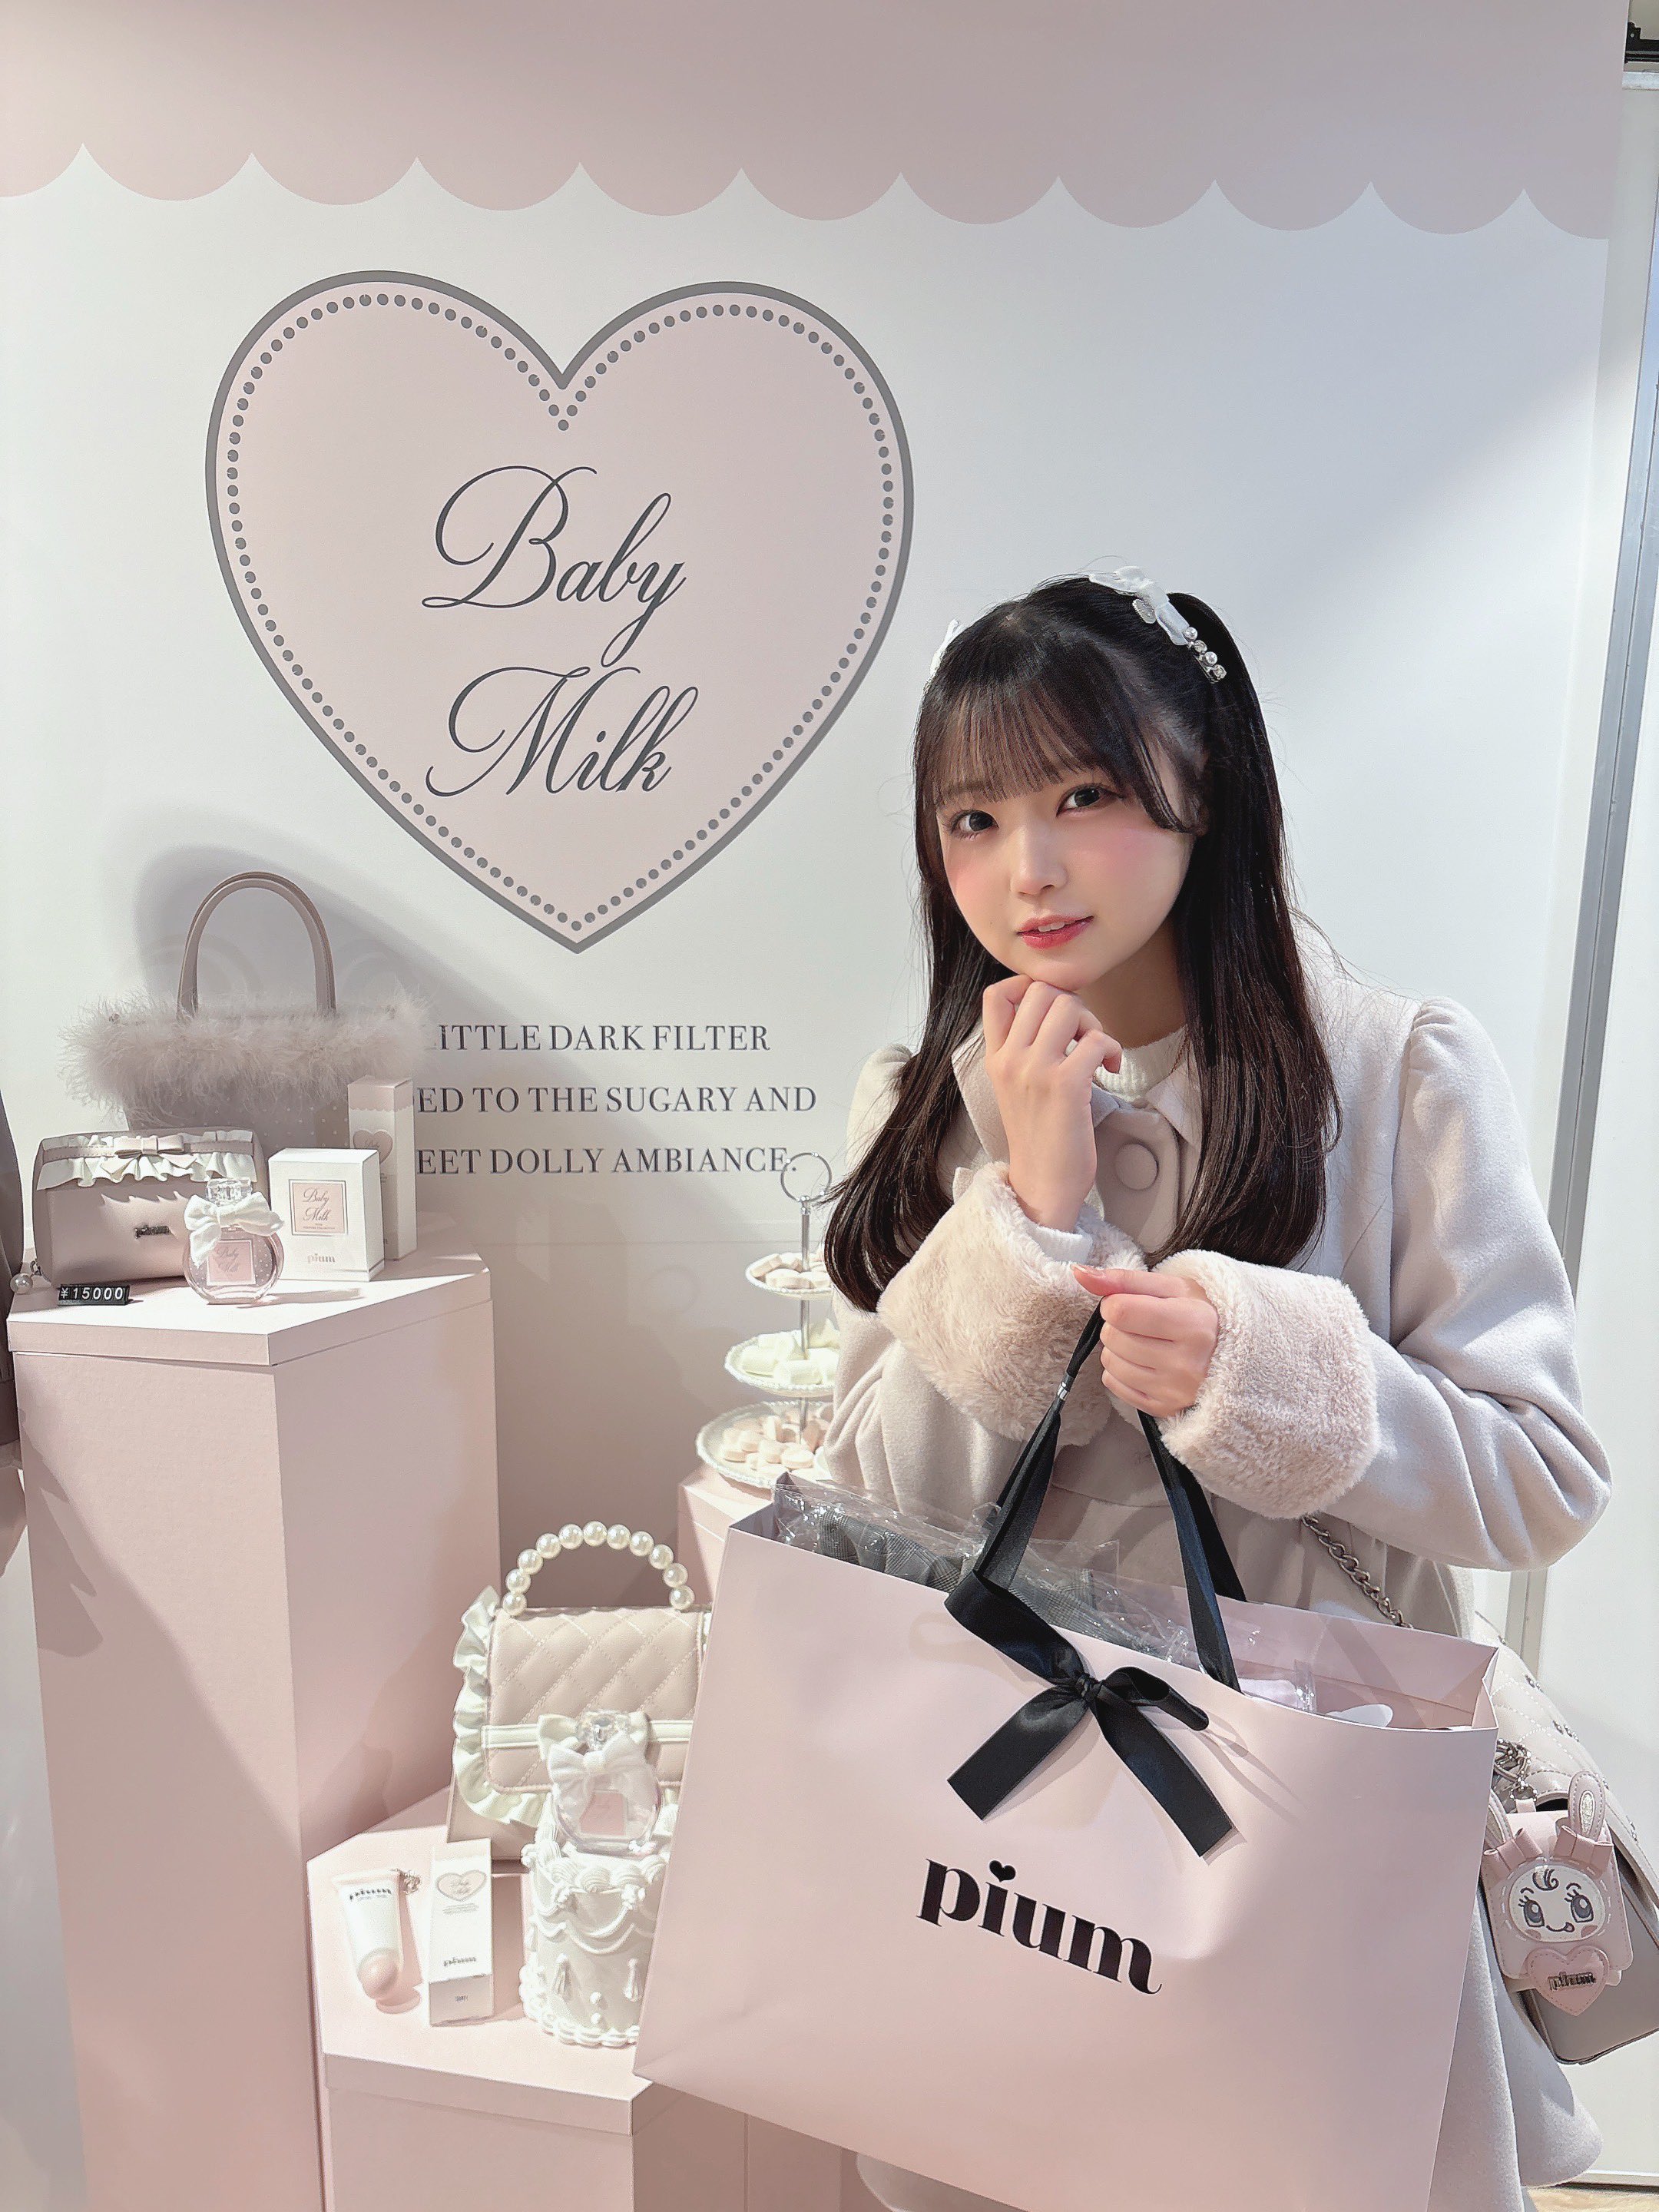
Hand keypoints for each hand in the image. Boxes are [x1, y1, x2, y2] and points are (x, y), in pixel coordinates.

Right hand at [983, 978, 1120, 1230]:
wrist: (1042, 1184)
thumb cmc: (1039, 1137)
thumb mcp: (1015, 1087)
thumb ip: (1024, 1050)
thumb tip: (1056, 1009)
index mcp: (995, 1058)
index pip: (996, 994)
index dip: (1028, 986)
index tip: (1053, 1009)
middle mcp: (1010, 1059)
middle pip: (1040, 990)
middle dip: (1071, 1004)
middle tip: (1082, 1036)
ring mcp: (1035, 1070)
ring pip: (1069, 1006)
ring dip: (1093, 1024)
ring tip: (1096, 1053)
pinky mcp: (1065, 1085)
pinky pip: (1097, 1038)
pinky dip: (1112, 1049)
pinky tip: (1110, 1068)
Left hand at [1070, 1265, 1218, 1417]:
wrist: (1234, 1355)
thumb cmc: (1200, 1316)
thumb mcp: (1172, 1287)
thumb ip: (1123, 1279)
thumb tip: (1079, 1273)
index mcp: (1191, 1324)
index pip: (1120, 1311)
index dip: (1115, 1302)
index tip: (1130, 1303)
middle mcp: (1185, 1363)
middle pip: (1113, 1337)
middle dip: (1117, 1325)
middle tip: (1143, 1323)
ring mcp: (1175, 1391)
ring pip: (1110, 1362)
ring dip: (1117, 1347)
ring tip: (1144, 1341)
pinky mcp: (1164, 1409)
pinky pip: (1114, 1385)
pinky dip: (1120, 1370)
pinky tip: (1143, 1362)